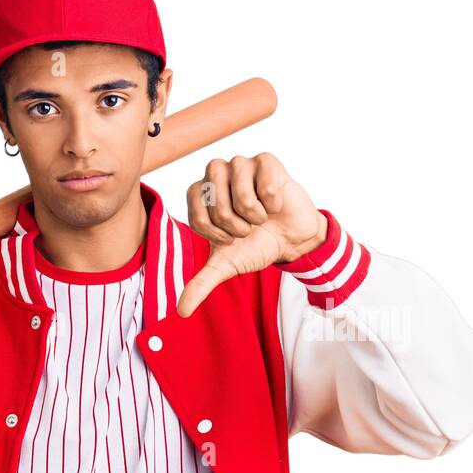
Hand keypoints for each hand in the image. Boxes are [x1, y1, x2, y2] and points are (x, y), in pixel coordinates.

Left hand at [175, 153, 328, 317]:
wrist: (291, 240)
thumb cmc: (254, 246)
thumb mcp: (225, 267)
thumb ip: (200, 284)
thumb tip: (181, 312)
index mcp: (200, 195)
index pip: (196, 211)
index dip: (214, 231)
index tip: (228, 238)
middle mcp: (216, 176)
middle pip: (213, 196)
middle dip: (231, 221)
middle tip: (245, 228)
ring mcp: (241, 165)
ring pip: (238, 187)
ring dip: (251, 211)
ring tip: (259, 217)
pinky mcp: (266, 160)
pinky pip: (263, 179)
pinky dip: (271, 199)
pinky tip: (275, 204)